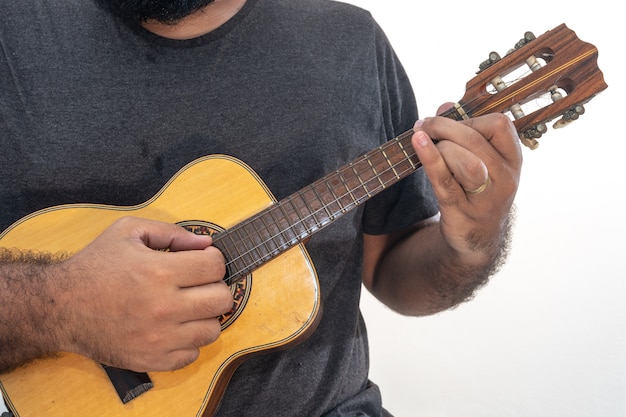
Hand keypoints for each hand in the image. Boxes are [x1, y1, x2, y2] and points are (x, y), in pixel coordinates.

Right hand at [53, 216, 232, 371]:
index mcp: (160, 271)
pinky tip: (174, 328)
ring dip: (205, 316)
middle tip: (198, 285)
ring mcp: (158, 338)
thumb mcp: (127, 232)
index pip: (216, 266)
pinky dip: (188, 342)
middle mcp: (163, 307)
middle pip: (222, 299)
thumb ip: (171, 232)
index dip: (212, 260)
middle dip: (214, 287)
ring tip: (188, 307)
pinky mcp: (151, 360)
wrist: (60, 307)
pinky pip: (192, 355)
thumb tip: (206, 243)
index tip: (201, 262)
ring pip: (213, 330)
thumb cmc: (95, 266)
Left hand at [411, 109, 521, 263]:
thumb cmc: (476, 190)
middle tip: (424, 124)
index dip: (471, 118)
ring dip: (440, 146)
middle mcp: (505, 179)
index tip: (450, 121)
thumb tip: (445, 106)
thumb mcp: (480, 160)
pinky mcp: (462, 211)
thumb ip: (464, 132)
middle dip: (444, 127)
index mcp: (513, 160)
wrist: (477, 237)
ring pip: (466, 162)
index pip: (500, 125)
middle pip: (476, 141)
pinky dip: (430, 159)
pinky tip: (417, 143)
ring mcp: (486, 198)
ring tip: (422, 141)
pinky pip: (445, 182)